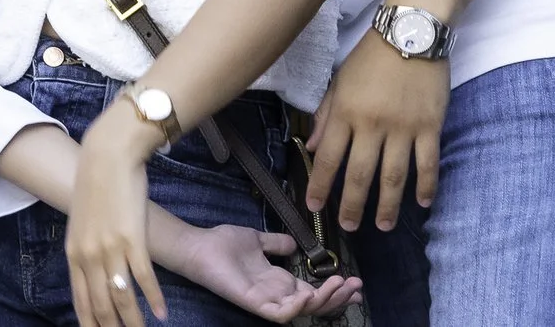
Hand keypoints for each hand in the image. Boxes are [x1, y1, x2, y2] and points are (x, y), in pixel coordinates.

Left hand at [66, 115, 160, 326]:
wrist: (107, 156)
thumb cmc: (97, 188)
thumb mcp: (83, 224)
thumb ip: (86, 250)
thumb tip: (96, 274)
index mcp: (74, 253)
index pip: (81, 301)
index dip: (90, 325)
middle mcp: (88, 256)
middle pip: (101, 306)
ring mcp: (110, 249)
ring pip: (122, 298)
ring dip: (134, 322)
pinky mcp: (132, 239)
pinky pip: (144, 278)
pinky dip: (154, 299)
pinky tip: (162, 314)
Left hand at [165, 223, 365, 322]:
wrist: (199, 246)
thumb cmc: (224, 244)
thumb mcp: (258, 240)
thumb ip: (276, 244)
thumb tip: (295, 243)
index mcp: (280, 282)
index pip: (314, 292)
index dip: (335, 291)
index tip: (355, 283)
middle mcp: (278, 294)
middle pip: (316, 305)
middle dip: (338, 298)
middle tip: (356, 287)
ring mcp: (267, 301)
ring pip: (304, 311)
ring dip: (324, 301)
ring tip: (339, 285)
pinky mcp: (255, 304)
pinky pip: (281, 314)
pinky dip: (297, 308)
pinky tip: (309, 295)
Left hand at [306, 32, 448, 230]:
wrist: (410, 33)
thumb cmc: (371, 56)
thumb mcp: (340, 81)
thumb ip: (326, 115)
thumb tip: (314, 147)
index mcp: (345, 112)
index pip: (328, 157)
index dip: (320, 184)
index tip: (313, 206)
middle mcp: (372, 124)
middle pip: (359, 174)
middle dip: (352, 204)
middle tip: (348, 227)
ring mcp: (403, 128)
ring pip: (394, 176)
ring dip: (388, 205)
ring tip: (382, 225)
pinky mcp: (430, 127)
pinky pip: (427, 163)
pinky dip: (426, 186)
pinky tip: (421, 203)